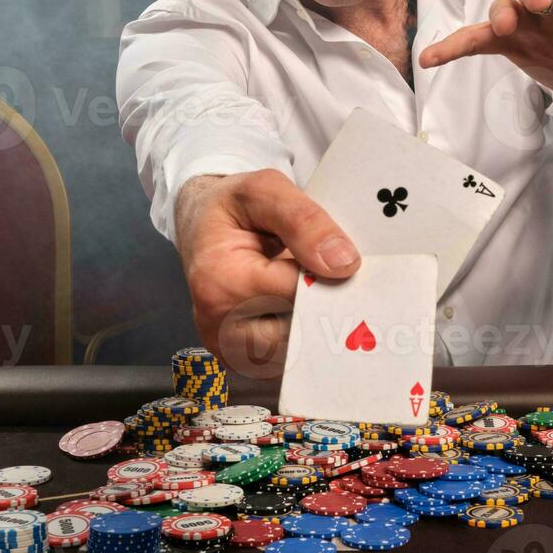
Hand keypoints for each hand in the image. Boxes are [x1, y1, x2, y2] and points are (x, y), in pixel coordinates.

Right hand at [174, 169, 359, 374]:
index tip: (348, 263)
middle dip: (327, 307)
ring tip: (320, 291)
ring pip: (299, 353)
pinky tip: (309, 311)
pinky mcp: (244, 361)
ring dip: (318, 325)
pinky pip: (290, 361)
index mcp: (219, 282)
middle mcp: (219, 325)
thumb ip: (304, 221)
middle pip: (299, 332)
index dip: (329, 278)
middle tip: (344, 281)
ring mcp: (230, 349)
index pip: (296, 294)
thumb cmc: (232, 209)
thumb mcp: (264, 191)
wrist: (203, 229)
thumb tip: (343, 263)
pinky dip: (307, 338)